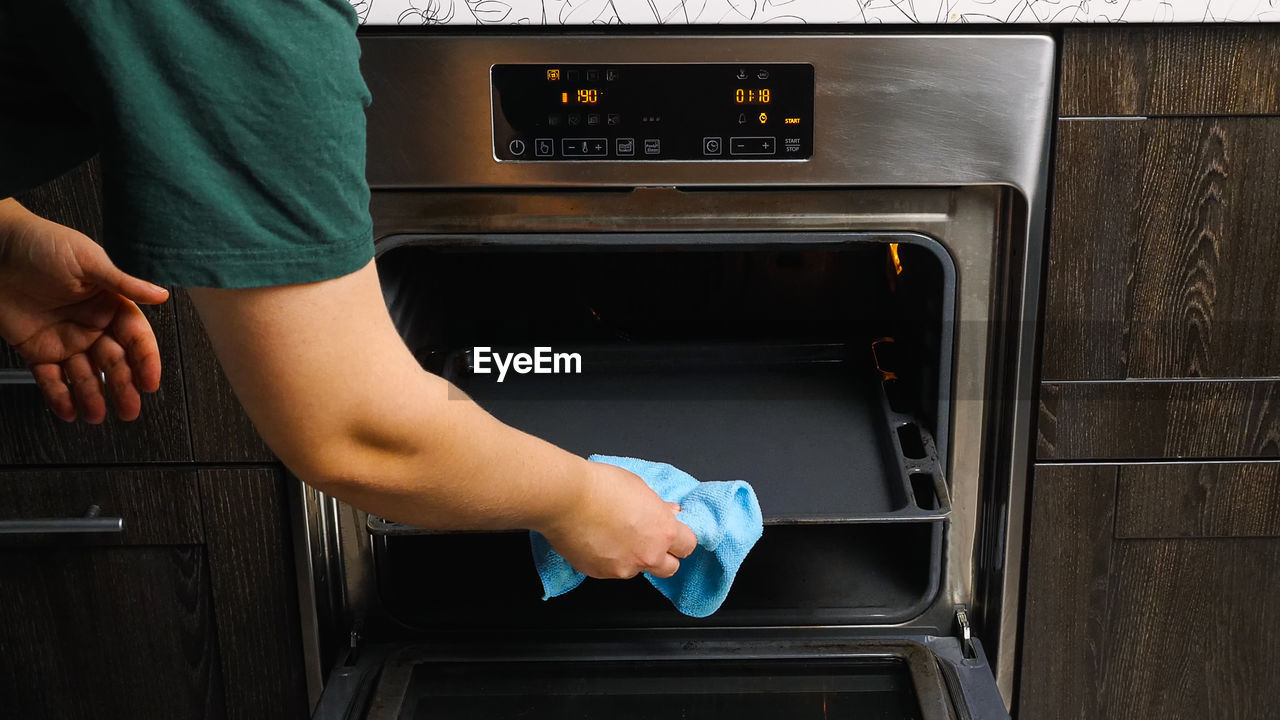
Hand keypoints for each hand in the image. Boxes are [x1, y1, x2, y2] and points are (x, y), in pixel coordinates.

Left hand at [0, 199, 169, 422]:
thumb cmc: (44, 244)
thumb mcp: (89, 261)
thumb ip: (124, 283)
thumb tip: (162, 295)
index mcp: (110, 304)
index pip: (135, 338)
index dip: (145, 360)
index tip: (150, 383)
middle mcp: (91, 326)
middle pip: (113, 363)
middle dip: (122, 387)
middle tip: (128, 410)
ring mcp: (65, 339)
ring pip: (84, 375)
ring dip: (92, 397)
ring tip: (96, 415)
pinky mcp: (37, 350)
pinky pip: (50, 378)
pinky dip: (58, 396)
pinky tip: (68, 411)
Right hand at [538, 461, 698, 579]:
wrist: (566, 498)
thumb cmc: (602, 486)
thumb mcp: (639, 487)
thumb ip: (658, 506)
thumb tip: (669, 512)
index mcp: (663, 531)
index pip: (688, 546)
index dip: (680, 539)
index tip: (672, 533)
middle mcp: (648, 555)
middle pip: (670, 568)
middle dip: (663, 557)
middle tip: (648, 540)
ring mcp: (624, 568)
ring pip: (637, 570)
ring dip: (633, 558)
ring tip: (613, 536)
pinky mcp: (600, 574)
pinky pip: (611, 571)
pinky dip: (608, 560)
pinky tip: (596, 540)